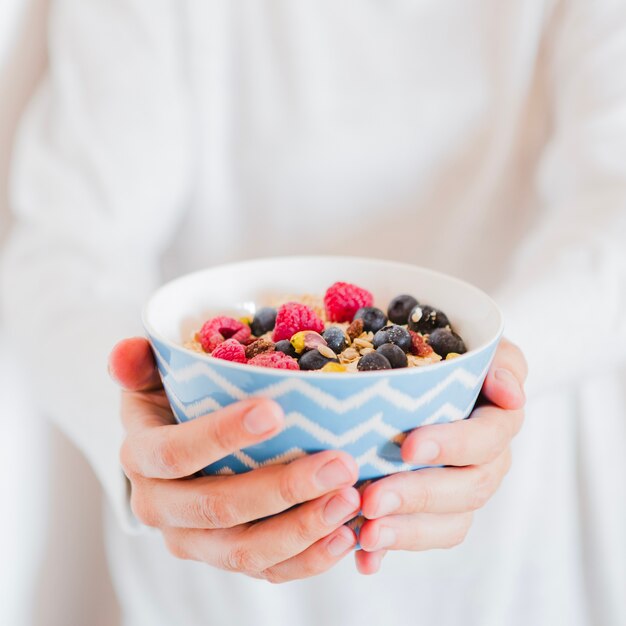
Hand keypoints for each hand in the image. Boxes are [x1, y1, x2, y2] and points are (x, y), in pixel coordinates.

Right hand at [109, 337, 360, 582]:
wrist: (175, 452)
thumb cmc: (173, 404)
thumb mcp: (152, 379)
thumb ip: (138, 364)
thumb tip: (123, 352)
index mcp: (142, 459)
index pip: (176, 452)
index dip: (221, 434)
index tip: (276, 411)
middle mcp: (160, 508)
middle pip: (219, 508)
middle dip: (282, 488)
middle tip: (339, 464)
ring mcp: (195, 541)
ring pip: (245, 551)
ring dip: (302, 529)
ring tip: (350, 499)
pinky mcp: (227, 558)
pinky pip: (267, 571)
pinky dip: (307, 560)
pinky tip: (344, 537)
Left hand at [355, 337, 526, 573]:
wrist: (433, 377)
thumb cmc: (459, 359)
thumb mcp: (485, 350)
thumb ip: (504, 364)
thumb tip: (510, 394)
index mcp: (496, 424)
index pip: (485, 439)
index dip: (452, 445)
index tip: (409, 446)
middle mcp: (485, 463)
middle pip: (465, 489)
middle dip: (418, 495)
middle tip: (372, 500)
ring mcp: (460, 492)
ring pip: (447, 523)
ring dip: (406, 532)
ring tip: (366, 534)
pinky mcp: (432, 512)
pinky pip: (420, 536)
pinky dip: (392, 550)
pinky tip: (365, 559)